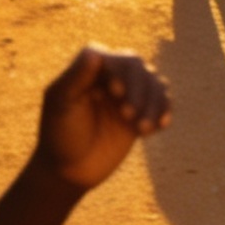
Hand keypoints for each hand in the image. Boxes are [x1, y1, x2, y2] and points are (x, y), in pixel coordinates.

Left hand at [34, 45, 171, 191]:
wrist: (70, 170)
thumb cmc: (59, 134)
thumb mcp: (61, 106)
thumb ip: (76, 78)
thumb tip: (95, 54)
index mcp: (90, 68)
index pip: (114, 58)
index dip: (120, 71)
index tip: (115, 93)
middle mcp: (112, 75)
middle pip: (138, 67)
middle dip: (139, 89)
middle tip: (128, 115)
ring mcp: (129, 93)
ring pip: (154, 83)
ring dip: (154, 103)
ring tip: (143, 129)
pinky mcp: (142, 110)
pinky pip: (163, 102)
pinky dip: (164, 111)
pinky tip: (160, 126)